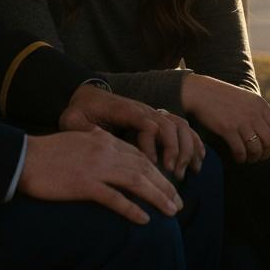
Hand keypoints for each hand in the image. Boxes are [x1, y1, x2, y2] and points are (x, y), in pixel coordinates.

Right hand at [18, 128, 183, 224]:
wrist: (26, 157)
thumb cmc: (49, 152)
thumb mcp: (79, 140)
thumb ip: (97, 142)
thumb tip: (110, 149)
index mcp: (103, 140)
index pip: (139, 155)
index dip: (157, 171)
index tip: (169, 185)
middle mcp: (104, 151)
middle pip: (144, 168)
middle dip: (165, 185)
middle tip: (178, 202)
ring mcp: (96, 167)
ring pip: (136, 182)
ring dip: (157, 197)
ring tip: (171, 211)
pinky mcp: (84, 184)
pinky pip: (114, 198)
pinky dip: (131, 209)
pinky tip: (144, 219)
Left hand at [60, 84, 204, 179]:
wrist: (88, 94)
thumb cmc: (80, 110)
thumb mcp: (71, 119)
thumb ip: (79, 129)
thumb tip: (89, 140)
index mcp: (122, 109)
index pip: (143, 121)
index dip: (150, 142)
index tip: (151, 163)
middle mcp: (141, 110)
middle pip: (166, 125)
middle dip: (172, 150)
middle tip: (171, 174)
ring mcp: (151, 113)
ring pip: (177, 126)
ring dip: (184, 148)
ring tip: (182, 172)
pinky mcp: (156, 120)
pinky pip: (181, 127)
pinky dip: (193, 143)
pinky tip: (197, 162)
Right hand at [182, 74, 269, 164]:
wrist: (201, 92)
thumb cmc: (224, 97)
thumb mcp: (247, 99)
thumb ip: (259, 113)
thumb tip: (269, 135)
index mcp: (261, 105)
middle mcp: (254, 113)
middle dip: (266, 154)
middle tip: (258, 158)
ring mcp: (241, 121)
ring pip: (256, 149)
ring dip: (253, 158)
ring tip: (247, 158)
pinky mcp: (227, 128)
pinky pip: (240, 151)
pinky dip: (241, 158)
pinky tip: (237, 157)